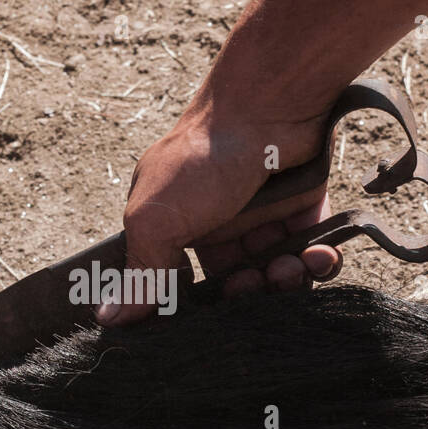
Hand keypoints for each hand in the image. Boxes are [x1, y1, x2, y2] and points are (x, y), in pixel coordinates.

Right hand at [97, 13, 342, 325]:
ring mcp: (260, 219)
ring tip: (288, 268)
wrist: (268, 106)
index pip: (178, 286)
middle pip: (234, 288)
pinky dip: (319, 262)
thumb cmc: (202, 160)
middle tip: (254, 284)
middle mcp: (214, 227)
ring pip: (275, 275)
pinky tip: (319, 257)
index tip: (208, 322)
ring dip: (285, 281)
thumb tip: (108, 318)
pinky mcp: (301, 210)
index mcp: (171, 228)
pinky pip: (312, 253)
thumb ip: (142, 272)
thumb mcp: (157, 220)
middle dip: (246, 297)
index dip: (194, 309)